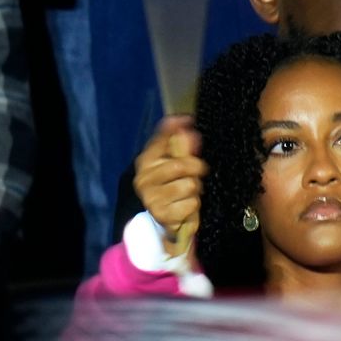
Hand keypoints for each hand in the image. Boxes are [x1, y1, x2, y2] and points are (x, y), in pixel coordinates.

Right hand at [132, 115, 205, 256]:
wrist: (165, 222)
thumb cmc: (171, 187)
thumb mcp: (173, 163)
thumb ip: (180, 144)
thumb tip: (185, 121)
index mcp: (145, 162)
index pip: (160, 140)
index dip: (175, 127)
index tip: (187, 119)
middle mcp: (144, 179)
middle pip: (180, 165)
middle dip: (195, 168)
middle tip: (196, 173)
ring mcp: (151, 198)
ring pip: (189, 185)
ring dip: (195, 190)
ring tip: (187, 193)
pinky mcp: (162, 215)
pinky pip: (191, 203)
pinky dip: (193, 205)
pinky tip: (185, 207)